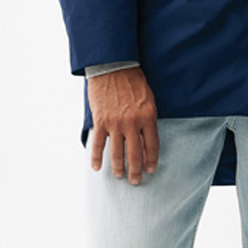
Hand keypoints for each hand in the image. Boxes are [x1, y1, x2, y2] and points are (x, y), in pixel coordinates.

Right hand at [87, 67, 158, 183]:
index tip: (151, 170)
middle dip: (136, 171)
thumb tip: (146, 136)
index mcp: (148, 117)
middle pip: (135, 154)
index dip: (151, 160)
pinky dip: (96, 158)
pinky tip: (96, 168)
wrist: (113, 66)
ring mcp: (115, 123)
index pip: (152, 146)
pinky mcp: (100, 121)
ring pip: (117, 153)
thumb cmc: (133, 80)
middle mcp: (132, 123)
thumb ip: (148, 118)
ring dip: (118, 168)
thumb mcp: (149, 98)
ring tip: (119, 176)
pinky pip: (98, 144)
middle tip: (136, 181)